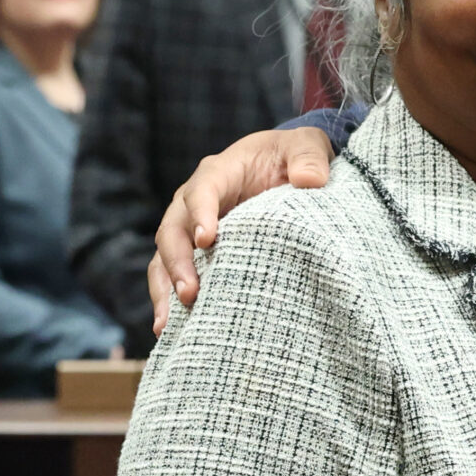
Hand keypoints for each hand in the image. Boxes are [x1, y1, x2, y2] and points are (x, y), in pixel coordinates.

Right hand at [148, 127, 333, 333]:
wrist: (286, 165)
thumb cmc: (292, 155)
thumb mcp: (306, 146)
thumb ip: (309, 159)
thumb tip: (311, 181)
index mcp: (219, 172)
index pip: (202, 191)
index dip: (201, 214)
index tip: (208, 240)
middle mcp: (194, 200)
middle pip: (173, 230)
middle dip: (178, 262)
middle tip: (190, 294)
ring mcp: (189, 227)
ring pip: (164, 257)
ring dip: (166, 289)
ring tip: (169, 324)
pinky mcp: (194, 251)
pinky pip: (171, 274)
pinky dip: (168, 299)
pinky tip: (170, 329)